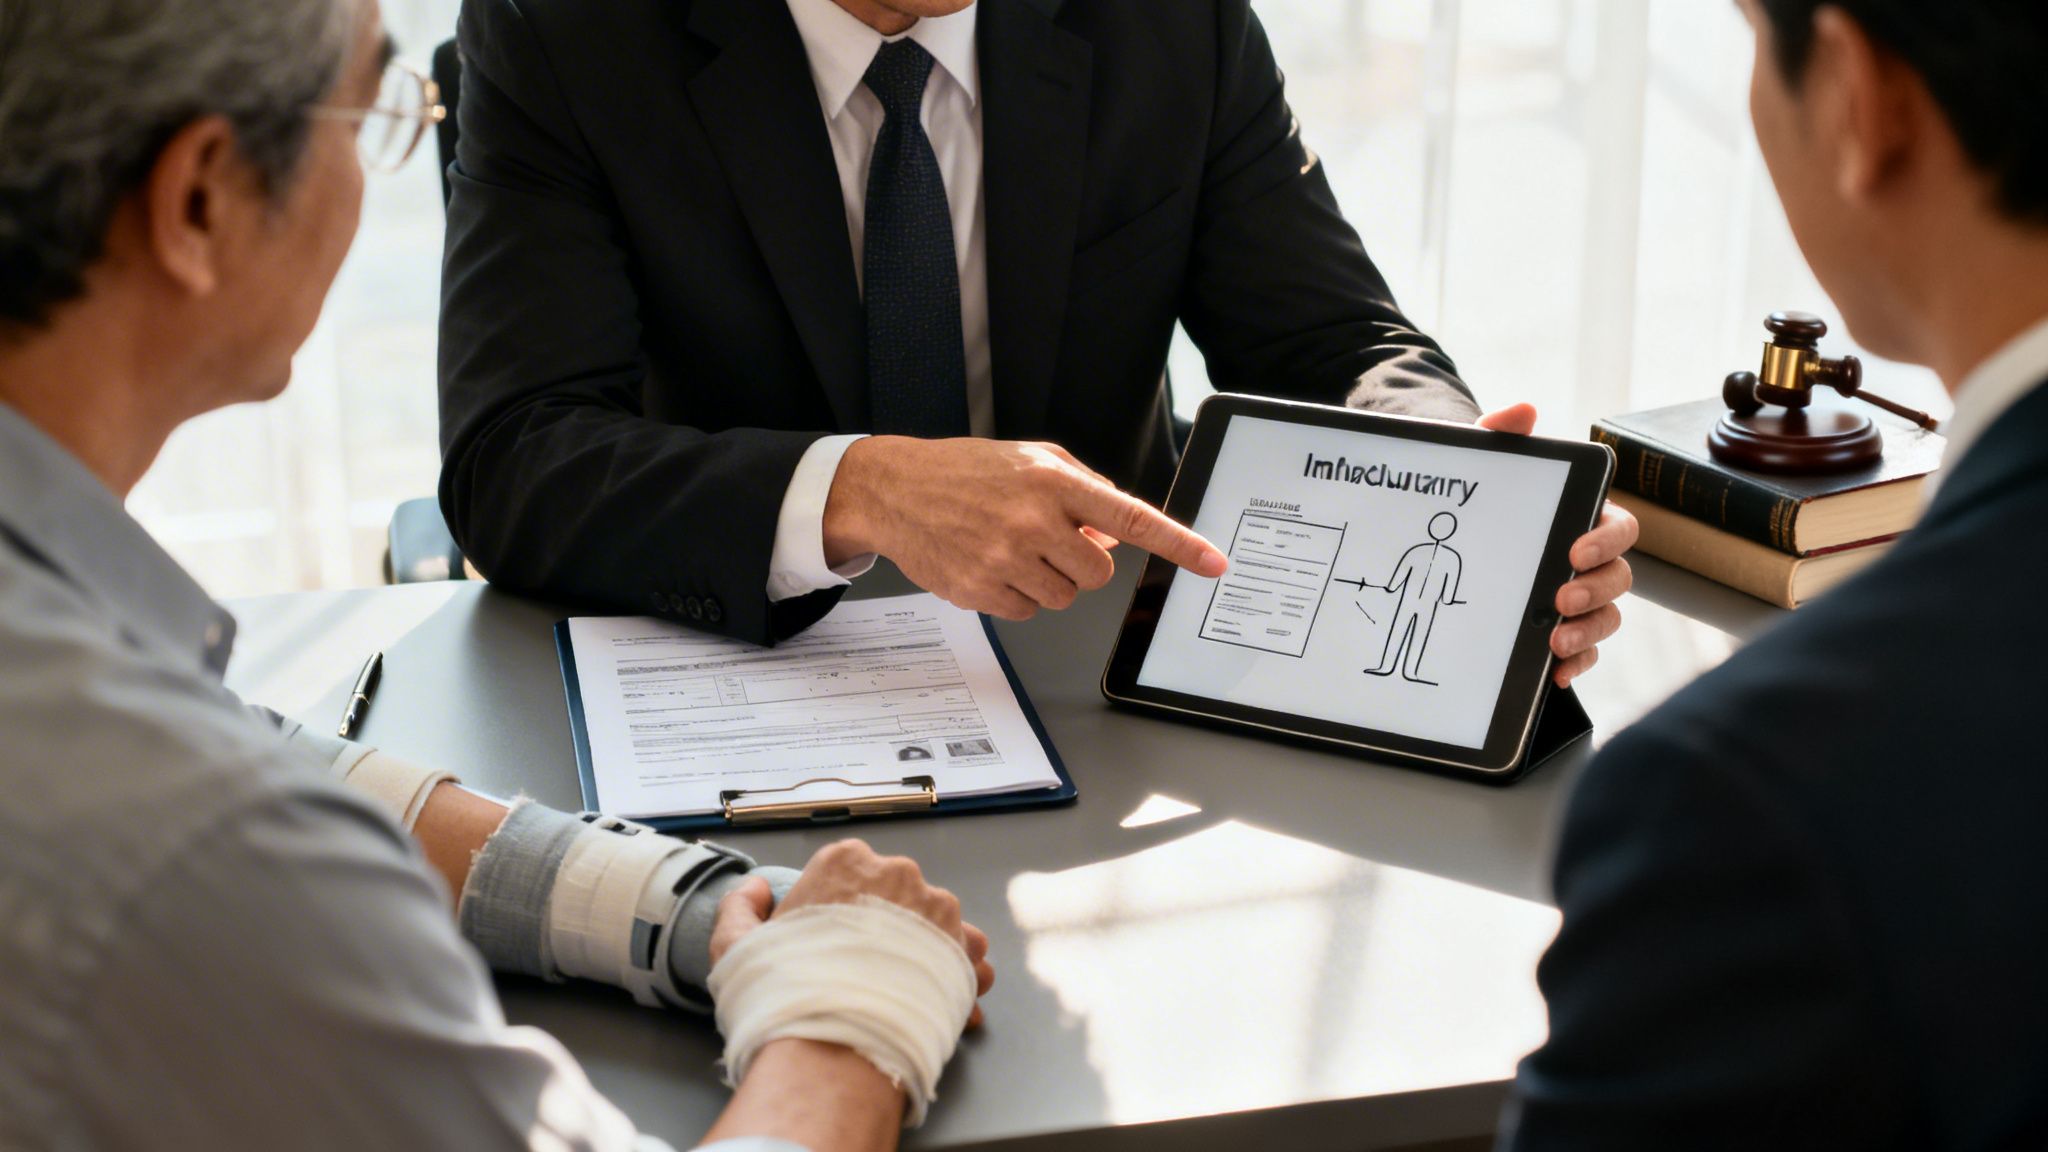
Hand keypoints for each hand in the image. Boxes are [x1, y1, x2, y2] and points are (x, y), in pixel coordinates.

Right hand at [710, 839, 997, 1029]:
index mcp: (844, 861)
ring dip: (928, 947)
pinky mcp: (963, 948)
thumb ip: (741, 907)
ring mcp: (937, 908)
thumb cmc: (784, 995)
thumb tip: (757, 889)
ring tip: (908, 988)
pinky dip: (960, 971)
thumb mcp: (733, 945)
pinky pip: (969, 951)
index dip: (844, 906)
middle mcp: (897, 873)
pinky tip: (942, 997)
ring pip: (937, 920)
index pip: (851, 870)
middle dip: (890, 926)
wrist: (834, 1048)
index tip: (838, 938)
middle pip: (897, 893)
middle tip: (871, 969)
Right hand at [823, 436, 1227, 620]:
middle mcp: (1033, 521)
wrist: (895, 490)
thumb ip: (1083, 489)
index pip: (1132, 518)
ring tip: (1010, 548)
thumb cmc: (966, 472)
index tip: (1213, 563)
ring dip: (1047, 580)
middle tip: (1048, 542)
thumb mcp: (1031, 460)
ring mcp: (1006, 559)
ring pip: (1064, 597)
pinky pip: (1027, 612)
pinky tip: (989, 565)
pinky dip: (1016, 596)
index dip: (1179, 543)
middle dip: (1082, 564)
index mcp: (1054, 482)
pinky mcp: (981, 590)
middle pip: (1098, 573)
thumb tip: (1118, 528)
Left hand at [1475, 404, 1638, 687]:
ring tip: (1555, 641)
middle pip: (1620, 578)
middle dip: (1595, 591)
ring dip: (1588, 631)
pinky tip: (1554, 672)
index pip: (1620, 528)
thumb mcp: (1485, 465)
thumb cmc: (1486, 498)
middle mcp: (1591, 561)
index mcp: (1586, 519)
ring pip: (1607, 617)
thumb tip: (1522, 410)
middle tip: (1560, 600)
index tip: (1575, 551)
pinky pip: (1583, 652)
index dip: (1606, 541)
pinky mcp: (1562, 632)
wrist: (1457, 534)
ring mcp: (1580, 598)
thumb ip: (1501, 435)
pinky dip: (1576, 664)